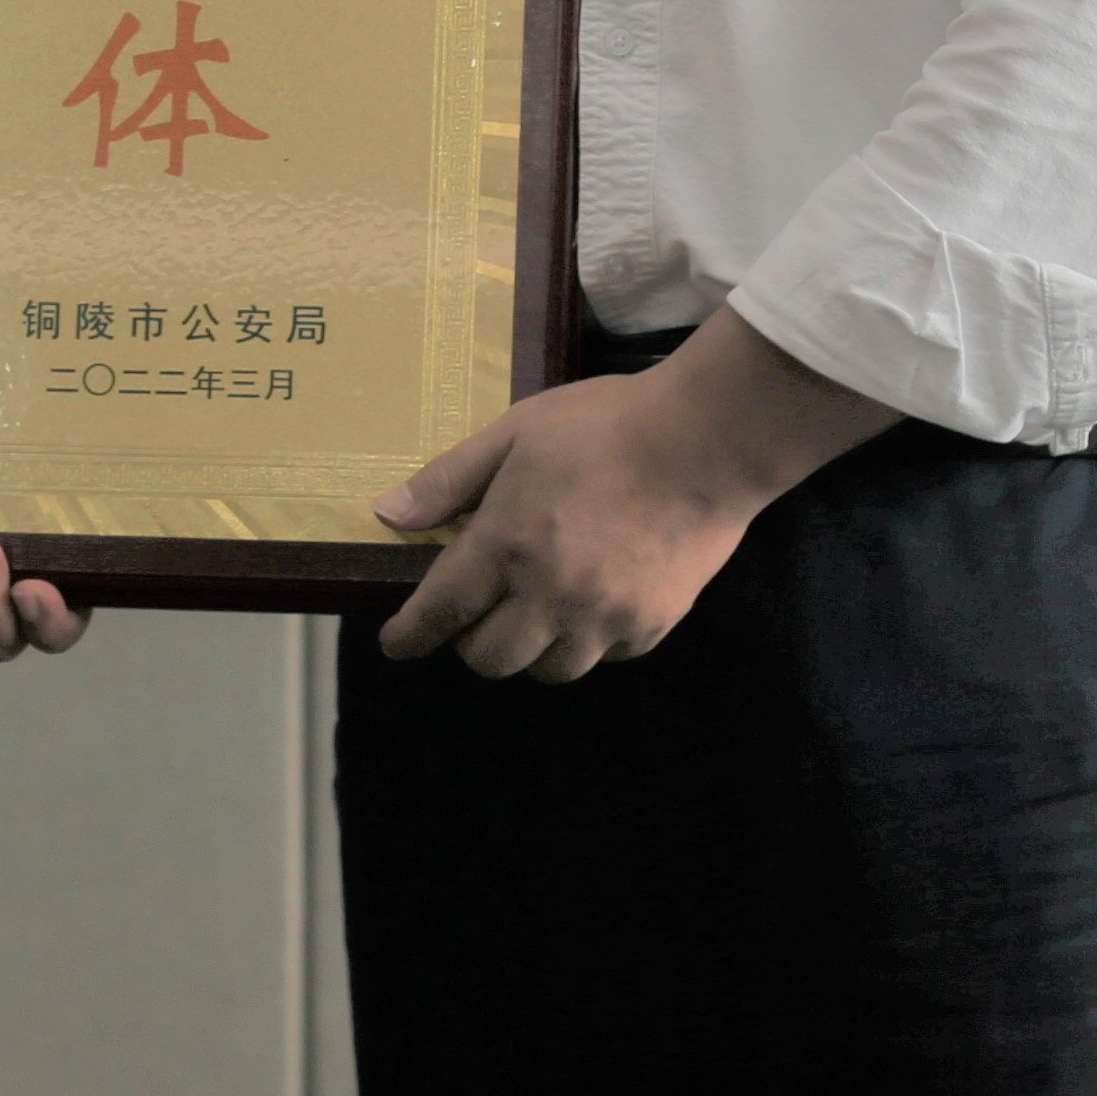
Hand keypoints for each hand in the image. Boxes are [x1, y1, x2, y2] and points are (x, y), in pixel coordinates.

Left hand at [373, 315, 896, 682]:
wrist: (707, 439)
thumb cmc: (604, 424)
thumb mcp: (514, 432)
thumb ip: (449, 479)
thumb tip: (389, 514)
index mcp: (506, 544)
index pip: (441, 612)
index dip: (410, 636)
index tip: (396, 644)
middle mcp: (550, 595)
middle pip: (491, 660)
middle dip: (471, 643)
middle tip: (476, 614)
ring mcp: (605, 618)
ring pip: (550, 671)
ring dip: (531, 649)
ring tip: (536, 613)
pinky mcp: (652, 626)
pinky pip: (606, 658)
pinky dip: (589, 642)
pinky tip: (592, 606)